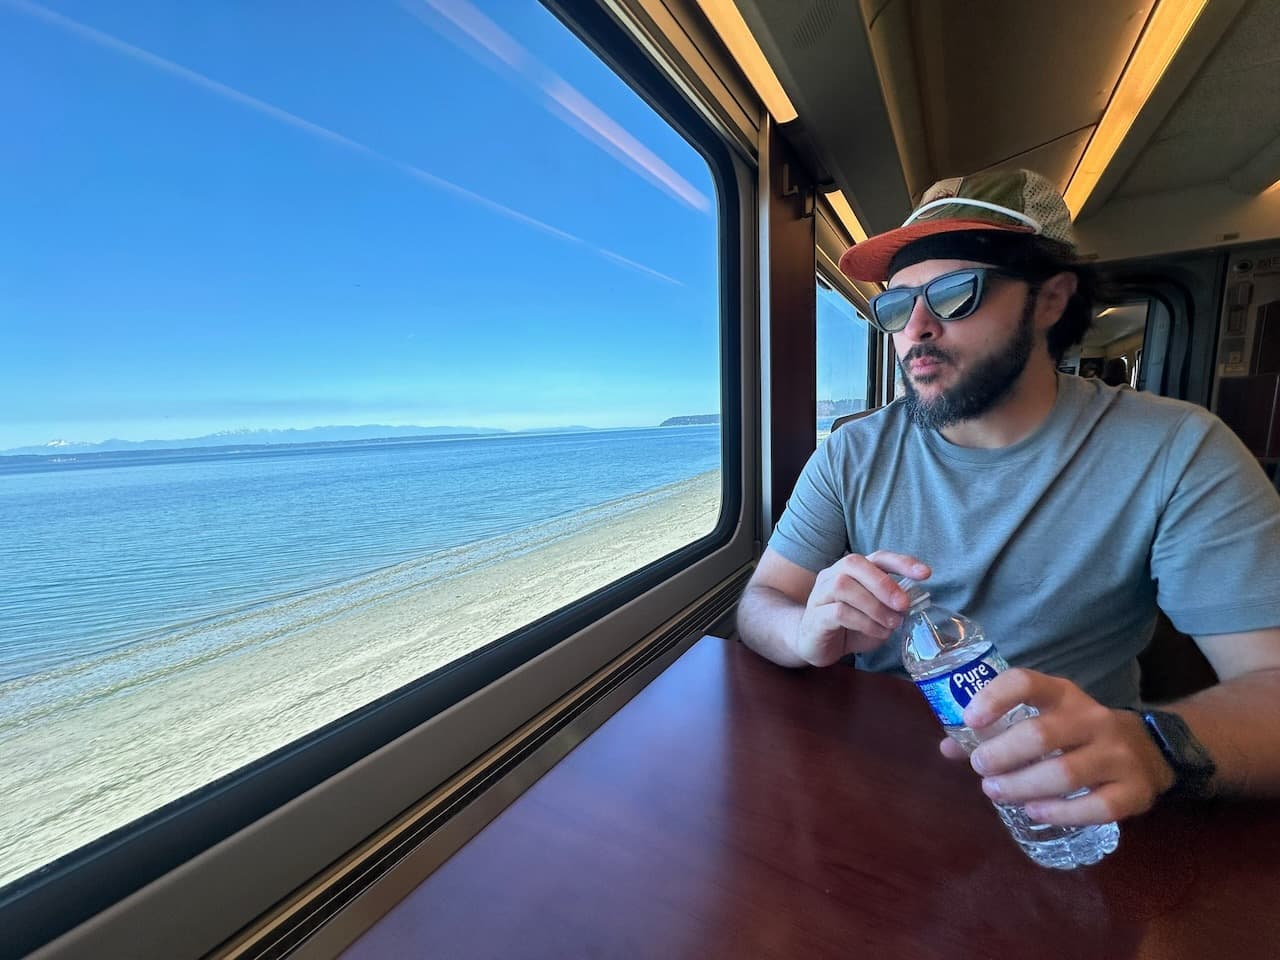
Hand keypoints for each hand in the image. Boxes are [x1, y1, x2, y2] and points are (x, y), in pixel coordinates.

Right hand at [792, 552, 929, 666]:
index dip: (901, 562)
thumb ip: (891, 607)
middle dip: (883, 583)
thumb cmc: (848, 626)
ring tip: (891, 624)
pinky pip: (837, 612)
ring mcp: (820, 594)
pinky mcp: (814, 617)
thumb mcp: (876, 615)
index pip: (877, 557)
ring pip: (843, 586)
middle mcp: (833, 575)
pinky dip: (863, 622)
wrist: (813, 644)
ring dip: (873, 605)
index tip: (925, 573)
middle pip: (854, 563)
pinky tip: (877, 632)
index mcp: (852, 571)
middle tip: (903, 605)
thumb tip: (910, 604)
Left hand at [937, 669, 1175, 824]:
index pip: (1026, 682)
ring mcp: (1118, 754)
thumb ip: (995, 730)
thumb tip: (947, 747)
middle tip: (981, 768)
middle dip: (1001, 755)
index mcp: (1062, 694)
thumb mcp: (1042, 718)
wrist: (1149, 749)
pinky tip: (1034, 811)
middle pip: (1040, 734)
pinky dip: (1060, 812)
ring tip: (997, 792)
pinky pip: (1096, 807)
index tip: (969, 719)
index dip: (994, 698)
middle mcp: (1093, 718)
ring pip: (1064, 774)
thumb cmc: (1076, 733)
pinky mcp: (1135, 790)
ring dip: (1022, 786)